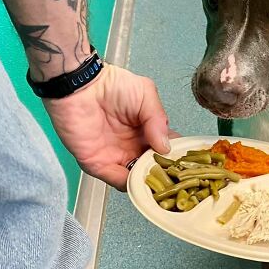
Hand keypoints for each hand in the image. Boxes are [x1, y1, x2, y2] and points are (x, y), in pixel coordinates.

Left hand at [44, 63, 174, 189]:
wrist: (80, 85)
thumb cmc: (112, 85)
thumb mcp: (146, 95)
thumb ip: (159, 120)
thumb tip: (166, 147)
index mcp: (146, 131)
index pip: (166, 149)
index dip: (176, 157)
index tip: (188, 164)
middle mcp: (132, 147)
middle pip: (153, 168)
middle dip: (164, 175)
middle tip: (175, 178)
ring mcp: (115, 156)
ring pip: (136, 178)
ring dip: (147, 182)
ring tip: (159, 183)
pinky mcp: (96, 163)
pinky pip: (115, 179)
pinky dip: (129, 183)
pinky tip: (140, 180)